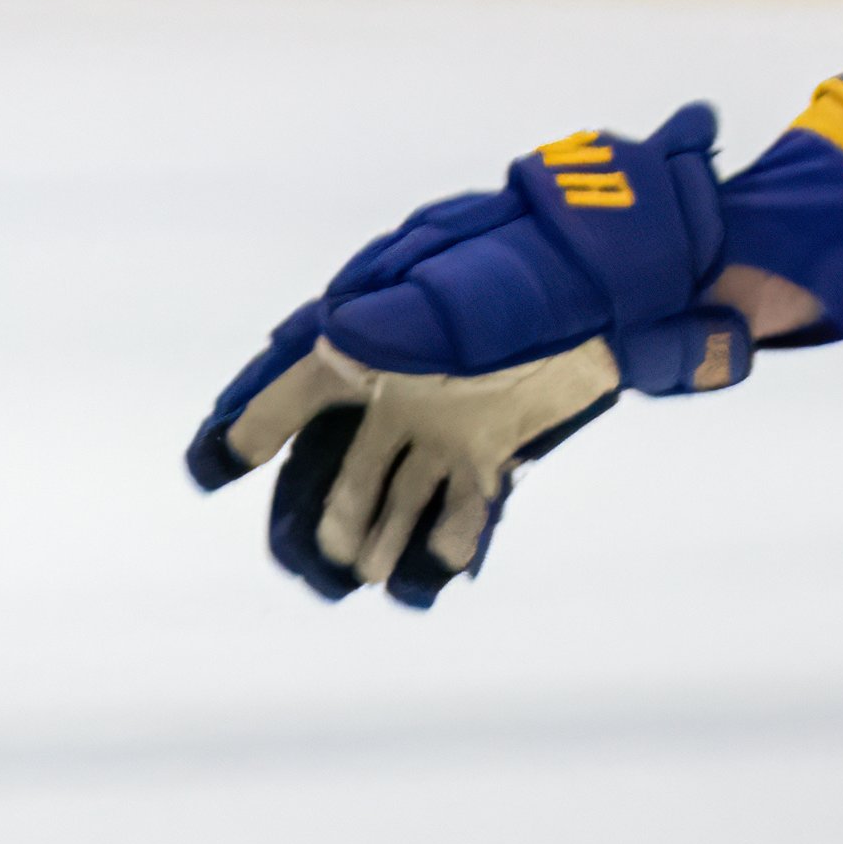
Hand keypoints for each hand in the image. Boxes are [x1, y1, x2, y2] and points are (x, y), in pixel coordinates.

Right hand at [189, 104, 750, 604]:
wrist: (629, 273)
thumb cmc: (535, 266)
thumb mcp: (462, 283)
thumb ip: (401, 316)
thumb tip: (333, 336)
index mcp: (380, 336)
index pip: (297, 386)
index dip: (251, 424)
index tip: (213, 469)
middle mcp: (403, 385)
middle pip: (341, 456)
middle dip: (318, 510)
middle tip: (311, 564)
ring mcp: (449, 417)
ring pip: (396, 489)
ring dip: (377, 534)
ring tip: (363, 577)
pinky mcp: (499, 442)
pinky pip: (464, 501)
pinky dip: (451, 537)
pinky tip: (438, 574)